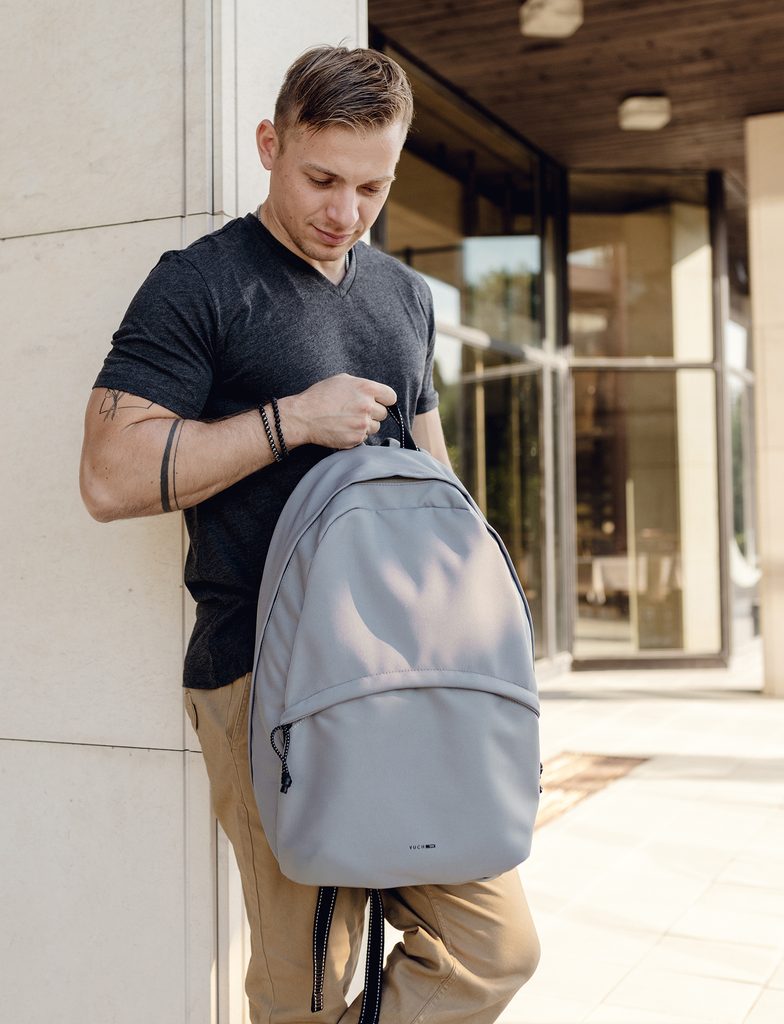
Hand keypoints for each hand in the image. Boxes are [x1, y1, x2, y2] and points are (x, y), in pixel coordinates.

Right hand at [279, 374, 396, 448]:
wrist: (304, 417)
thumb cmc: (320, 396)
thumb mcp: (342, 380)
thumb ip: (362, 386)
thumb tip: (375, 393)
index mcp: (366, 389)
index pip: (391, 397)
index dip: (384, 400)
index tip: (379, 402)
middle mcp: (367, 406)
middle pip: (383, 413)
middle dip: (373, 413)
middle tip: (356, 412)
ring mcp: (362, 424)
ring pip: (375, 427)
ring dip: (366, 425)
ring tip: (348, 420)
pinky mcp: (356, 439)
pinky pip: (364, 437)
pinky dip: (356, 434)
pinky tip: (343, 428)